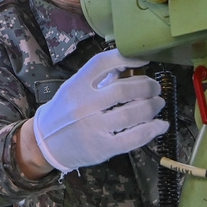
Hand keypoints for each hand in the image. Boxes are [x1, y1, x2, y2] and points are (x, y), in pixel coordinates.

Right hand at [33, 49, 168, 171]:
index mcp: (76, 86)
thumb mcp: (74, 89)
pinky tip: (161, 125)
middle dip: (147, 86)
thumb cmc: (64, 112)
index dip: (126, 58)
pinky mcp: (102, 148)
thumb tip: (129, 64)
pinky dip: (151, 130)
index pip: (102, 64)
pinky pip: (132, 138)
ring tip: (158, 103)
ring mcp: (93, 128)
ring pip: (132, 114)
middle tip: (155, 87)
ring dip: (152, 107)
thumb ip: (99, 78)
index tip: (144, 61)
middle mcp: (84, 105)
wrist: (45, 143)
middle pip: (123, 90)